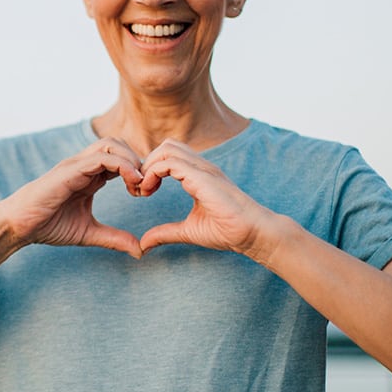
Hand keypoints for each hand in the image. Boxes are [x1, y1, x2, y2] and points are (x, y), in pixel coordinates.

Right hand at [0, 138, 144, 257]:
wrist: (19, 226)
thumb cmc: (47, 226)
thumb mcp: (89, 233)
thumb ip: (114, 238)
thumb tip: (140, 251)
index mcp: (90, 176)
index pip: (121, 159)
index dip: (139, 171)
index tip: (147, 193)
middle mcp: (84, 165)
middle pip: (120, 144)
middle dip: (138, 161)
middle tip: (146, 187)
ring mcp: (76, 164)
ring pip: (112, 144)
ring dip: (132, 160)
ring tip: (139, 184)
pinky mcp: (70, 169)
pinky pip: (102, 157)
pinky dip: (122, 165)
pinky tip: (131, 183)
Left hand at [137, 139, 277, 257]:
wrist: (251, 233)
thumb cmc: (227, 231)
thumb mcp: (187, 231)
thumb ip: (165, 233)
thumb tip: (143, 244)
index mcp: (197, 175)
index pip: (168, 156)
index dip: (150, 170)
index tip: (142, 192)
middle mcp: (200, 167)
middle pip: (166, 146)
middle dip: (146, 163)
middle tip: (139, 189)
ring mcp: (202, 169)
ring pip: (166, 148)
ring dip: (148, 166)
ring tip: (144, 189)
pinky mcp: (202, 176)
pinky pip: (169, 162)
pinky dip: (153, 173)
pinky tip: (149, 191)